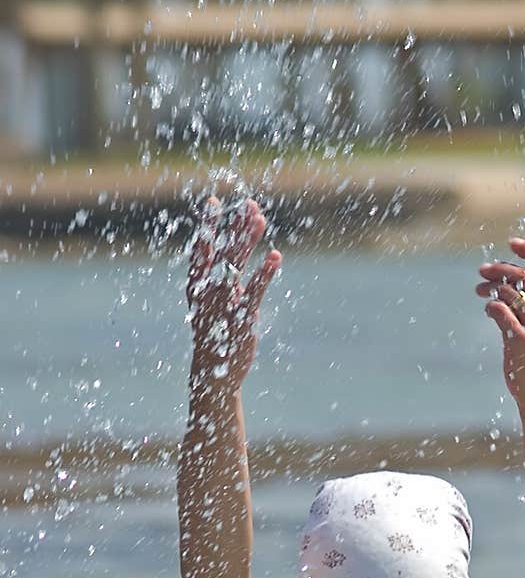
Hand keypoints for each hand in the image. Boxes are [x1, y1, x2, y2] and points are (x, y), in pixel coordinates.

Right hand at [185, 196, 280, 391]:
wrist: (213, 374)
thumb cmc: (214, 335)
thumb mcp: (209, 305)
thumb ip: (216, 280)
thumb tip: (225, 254)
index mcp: (197, 288)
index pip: (201, 251)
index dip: (208, 226)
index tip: (214, 202)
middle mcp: (207, 293)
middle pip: (221, 253)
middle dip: (234, 227)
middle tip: (248, 204)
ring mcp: (223, 305)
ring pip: (235, 266)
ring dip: (246, 241)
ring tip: (259, 218)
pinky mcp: (242, 319)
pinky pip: (254, 292)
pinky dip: (265, 273)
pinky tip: (275, 256)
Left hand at [476, 238, 524, 404]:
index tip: (511, 242)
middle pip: (524, 276)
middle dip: (499, 269)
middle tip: (482, 270)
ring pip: (509, 293)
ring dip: (491, 288)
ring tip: (481, 291)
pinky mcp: (520, 340)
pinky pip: (499, 311)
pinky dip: (490, 306)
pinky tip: (488, 310)